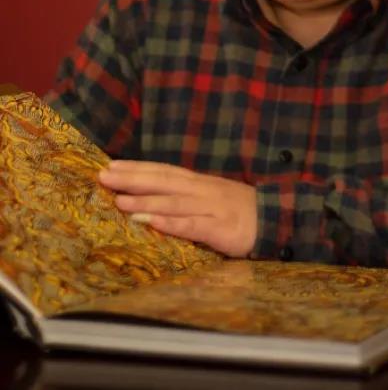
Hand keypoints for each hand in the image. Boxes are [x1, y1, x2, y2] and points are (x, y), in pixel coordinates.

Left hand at [99, 161, 256, 257]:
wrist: (275, 219)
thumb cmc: (237, 210)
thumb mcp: (209, 198)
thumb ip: (184, 197)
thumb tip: (151, 196)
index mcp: (197, 183)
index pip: (162, 171)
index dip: (137, 168)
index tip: (110, 165)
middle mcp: (201, 191)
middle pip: (163, 181)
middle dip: (133, 178)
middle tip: (104, 176)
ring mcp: (211, 209)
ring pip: (174, 203)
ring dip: (146, 202)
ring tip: (120, 201)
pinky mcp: (221, 229)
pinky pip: (194, 226)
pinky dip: (173, 223)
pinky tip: (154, 224)